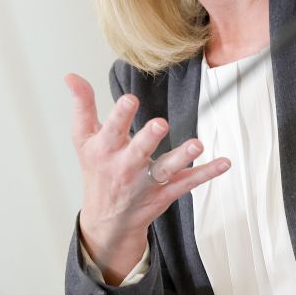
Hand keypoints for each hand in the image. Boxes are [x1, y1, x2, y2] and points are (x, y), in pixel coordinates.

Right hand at [65, 74, 229, 283]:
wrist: (107, 219)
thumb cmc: (97, 170)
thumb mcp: (83, 139)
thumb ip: (82, 106)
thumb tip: (71, 76)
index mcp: (105, 150)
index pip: (111, 130)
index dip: (120, 116)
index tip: (130, 100)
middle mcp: (126, 166)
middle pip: (138, 151)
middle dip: (148, 138)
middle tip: (160, 124)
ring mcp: (147, 181)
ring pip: (166, 169)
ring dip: (182, 157)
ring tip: (196, 145)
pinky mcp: (166, 192)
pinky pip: (188, 183)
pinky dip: (207, 173)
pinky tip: (224, 163)